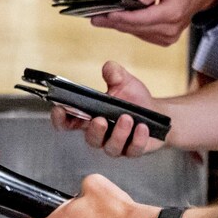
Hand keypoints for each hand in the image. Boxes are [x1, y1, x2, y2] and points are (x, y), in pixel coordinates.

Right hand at [47, 61, 167, 158]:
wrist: (157, 111)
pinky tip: (142, 128)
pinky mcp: (133, 150)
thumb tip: (108, 67)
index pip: (69, 122)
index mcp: (91, 117)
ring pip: (111, 147)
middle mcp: (101, 134)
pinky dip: (137, 140)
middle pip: (90, 139)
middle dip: (94, 131)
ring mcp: (117, 144)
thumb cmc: (135, 99)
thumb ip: (114, 74)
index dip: (61, 119)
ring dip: (118, 134)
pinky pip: (132, 150)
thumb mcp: (124, 82)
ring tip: (128, 118)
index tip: (60, 110)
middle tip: (101, 119)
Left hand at [91, 0, 217, 47]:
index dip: (124, 17)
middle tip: (94, 18)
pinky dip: (128, 27)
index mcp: (173, 13)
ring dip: (118, 26)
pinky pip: (141, 34)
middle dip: (114, 22)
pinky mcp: (164, 39)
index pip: (143, 18)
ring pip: (137, 33)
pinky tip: (114, 22)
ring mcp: (168, 37)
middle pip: (137, 28)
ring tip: (99, 19)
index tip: (108, 14)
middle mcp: (170, 29)